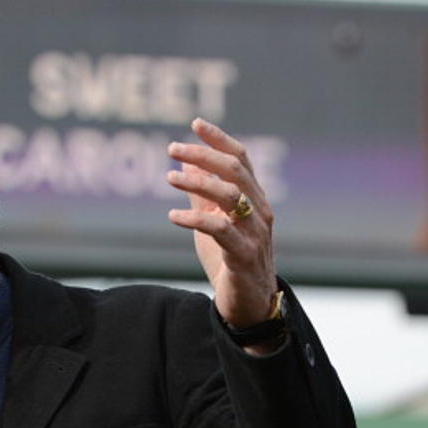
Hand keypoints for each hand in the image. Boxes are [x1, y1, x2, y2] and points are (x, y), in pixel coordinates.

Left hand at [166, 118, 277, 329]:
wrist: (247, 304)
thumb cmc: (230, 260)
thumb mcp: (213, 222)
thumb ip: (203, 195)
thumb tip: (187, 165)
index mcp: (253, 198)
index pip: (241, 159)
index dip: (219, 139)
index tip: (195, 124)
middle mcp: (259, 210)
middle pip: (235, 170)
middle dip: (203, 155)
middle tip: (172, 149)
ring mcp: (254, 232)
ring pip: (229, 195)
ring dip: (196, 183)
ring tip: (168, 178)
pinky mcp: (244, 254)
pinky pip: (219, 230)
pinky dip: (194, 219)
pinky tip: (172, 215)